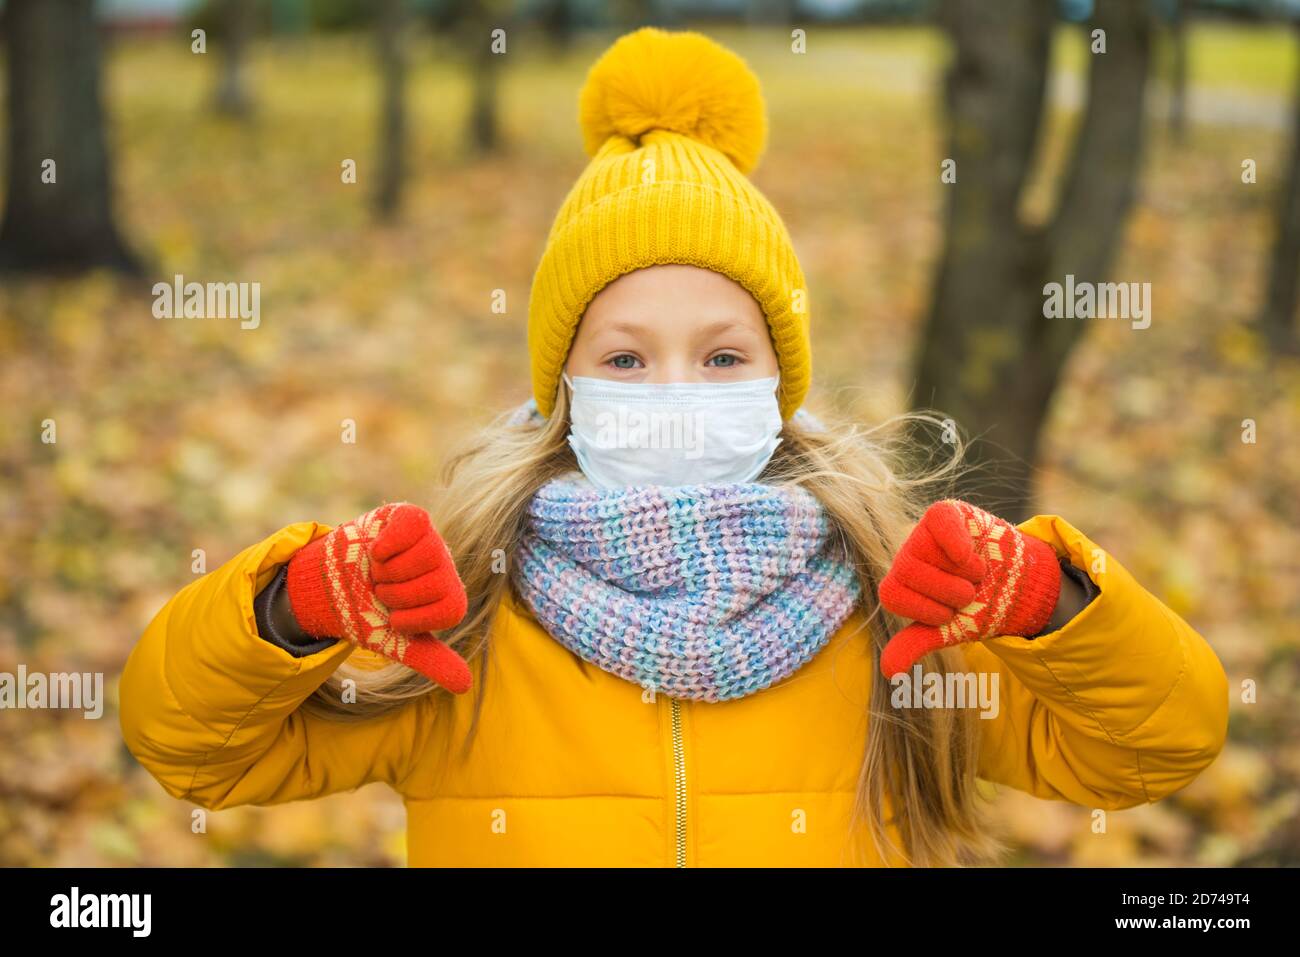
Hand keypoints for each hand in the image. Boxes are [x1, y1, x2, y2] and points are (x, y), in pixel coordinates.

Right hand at [286, 503, 471, 692]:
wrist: (331, 587)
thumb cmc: (368, 613)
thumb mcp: (399, 641)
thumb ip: (432, 660)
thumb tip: (465, 686)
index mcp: (450, 594)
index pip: (451, 609)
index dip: (414, 618)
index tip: (394, 618)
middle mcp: (446, 564)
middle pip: (435, 582)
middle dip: (396, 594)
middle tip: (382, 591)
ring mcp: (429, 538)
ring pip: (424, 556)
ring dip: (387, 569)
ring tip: (378, 571)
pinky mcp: (409, 517)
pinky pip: (414, 524)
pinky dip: (389, 543)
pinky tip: (376, 550)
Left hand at [877, 499, 1060, 677]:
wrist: (1017, 587)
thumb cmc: (977, 607)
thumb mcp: (947, 629)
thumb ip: (915, 643)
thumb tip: (888, 672)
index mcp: (900, 583)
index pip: (892, 595)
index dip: (926, 609)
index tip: (951, 615)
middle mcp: (906, 554)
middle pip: (906, 570)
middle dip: (948, 591)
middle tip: (970, 593)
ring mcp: (924, 532)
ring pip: (928, 551)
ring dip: (964, 572)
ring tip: (978, 574)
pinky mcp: (947, 514)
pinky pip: (939, 520)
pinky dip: (954, 540)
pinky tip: (968, 553)